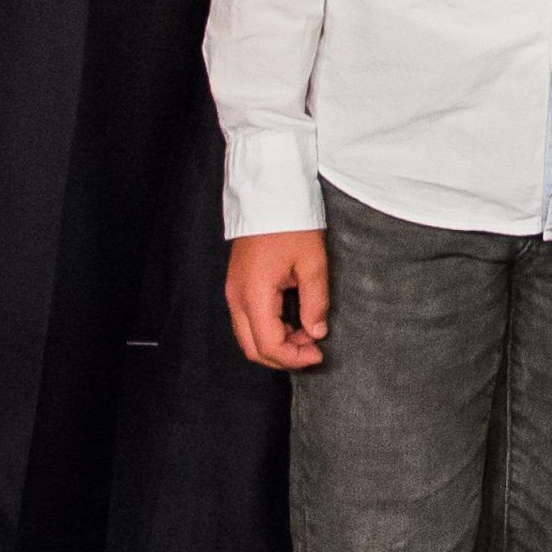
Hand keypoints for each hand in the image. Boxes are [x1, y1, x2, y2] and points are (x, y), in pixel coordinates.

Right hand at [223, 229, 328, 370]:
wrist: (270, 194)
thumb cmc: (292, 224)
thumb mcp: (313, 263)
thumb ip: (315, 302)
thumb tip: (316, 332)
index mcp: (254, 295)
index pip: (269, 345)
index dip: (294, 357)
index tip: (319, 354)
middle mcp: (236, 298)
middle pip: (253, 348)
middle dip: (283, 356)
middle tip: (312, 349)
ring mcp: (233, 292)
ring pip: (248, 336)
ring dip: (276, 342)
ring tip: (307, 331)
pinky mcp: (237, 285)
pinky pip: (247, 320)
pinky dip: (268, 328)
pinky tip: (292, 319)